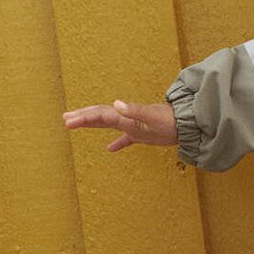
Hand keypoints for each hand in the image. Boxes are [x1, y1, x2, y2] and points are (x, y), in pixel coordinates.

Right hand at [61, 98, 177, 151]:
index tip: (68, 121)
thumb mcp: (151, 116)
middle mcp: (126, 118)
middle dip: (82, 117)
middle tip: (65, 119)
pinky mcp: (142, 134)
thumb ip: (134, 110)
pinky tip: (109, 149)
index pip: (99, 115)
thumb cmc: (170, 121)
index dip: (83, 117)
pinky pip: (125, 139)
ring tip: (76, 125)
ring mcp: (133, 126)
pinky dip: (116, 143)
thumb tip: (116, 104)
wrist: (188, 124)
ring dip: (92, 125)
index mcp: (125, 116)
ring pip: (107, 124)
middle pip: (99, 116)